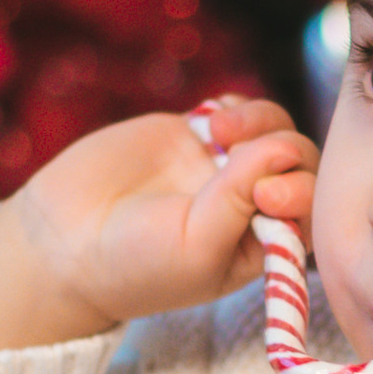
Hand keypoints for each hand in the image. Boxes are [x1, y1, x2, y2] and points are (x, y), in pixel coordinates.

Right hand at [0, 93, 318, 349]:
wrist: (62, 242)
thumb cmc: (133, 266)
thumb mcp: (196, 247)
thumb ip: (240, 201)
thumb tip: (279, 147)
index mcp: (261, 246)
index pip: (309, 210)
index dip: (302, 192)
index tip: (268, 196)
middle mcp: (249, 206)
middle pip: (298, 163)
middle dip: (283, 153)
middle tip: (241, 160)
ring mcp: (223, 167)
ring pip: (273, 129)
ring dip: (261, 122)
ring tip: (221, 131)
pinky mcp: (195, 134)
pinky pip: (240, 109)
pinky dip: (240, 107)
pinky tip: (214, 122)